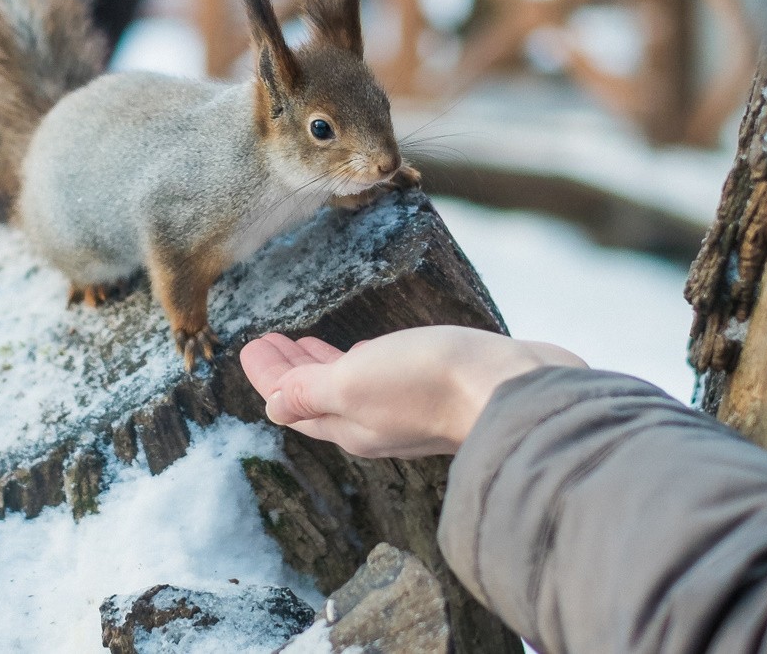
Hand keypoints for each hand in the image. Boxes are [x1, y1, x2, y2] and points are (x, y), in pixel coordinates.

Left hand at [239, 326, 585, 457]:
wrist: (517, 390)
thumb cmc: (432, 383)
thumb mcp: (352, 383)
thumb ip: (309, 392)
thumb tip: (271, 408)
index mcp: (347, 423)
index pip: (290, 400)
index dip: (267, 374)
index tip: (249, 346)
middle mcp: (375, 422)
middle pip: (316, 396)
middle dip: (288, 370)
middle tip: (268, 343)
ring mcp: (408, 409)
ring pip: (349, 387)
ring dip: (321, 365)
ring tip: (304, 342)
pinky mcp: (440, 390)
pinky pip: (384, 378)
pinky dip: (361, 362)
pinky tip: (369, 351)